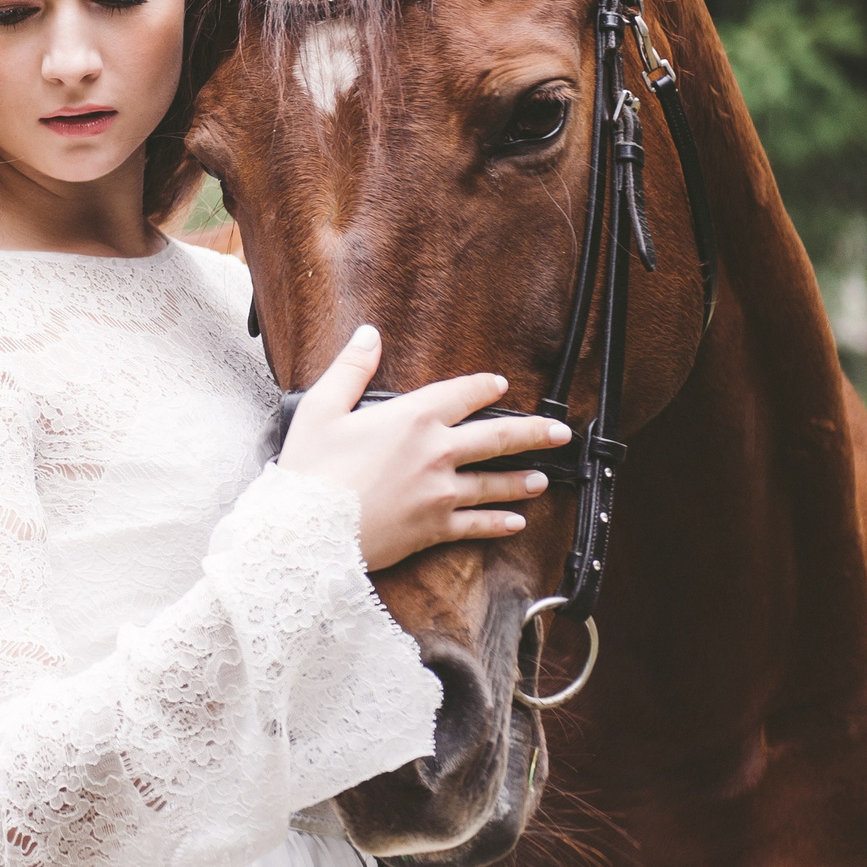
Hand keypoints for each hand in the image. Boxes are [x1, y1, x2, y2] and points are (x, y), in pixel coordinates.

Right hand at [276, 324, 572, 571]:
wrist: (307, 532)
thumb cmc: (311, 471)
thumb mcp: (322, 408)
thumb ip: (351, 368)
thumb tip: (368, 335)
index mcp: (412, 418)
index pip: (460, 394)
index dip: (483, 387)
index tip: (500, 385)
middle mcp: (435, 452)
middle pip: (496, 438)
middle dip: (532, 433)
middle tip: (560, 434)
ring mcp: (440, 493)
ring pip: (493, 483)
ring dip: (521, 480)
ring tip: (542, 478)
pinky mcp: (434, 528)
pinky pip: (476, 526)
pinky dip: (499, 524)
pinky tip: (516, 522)